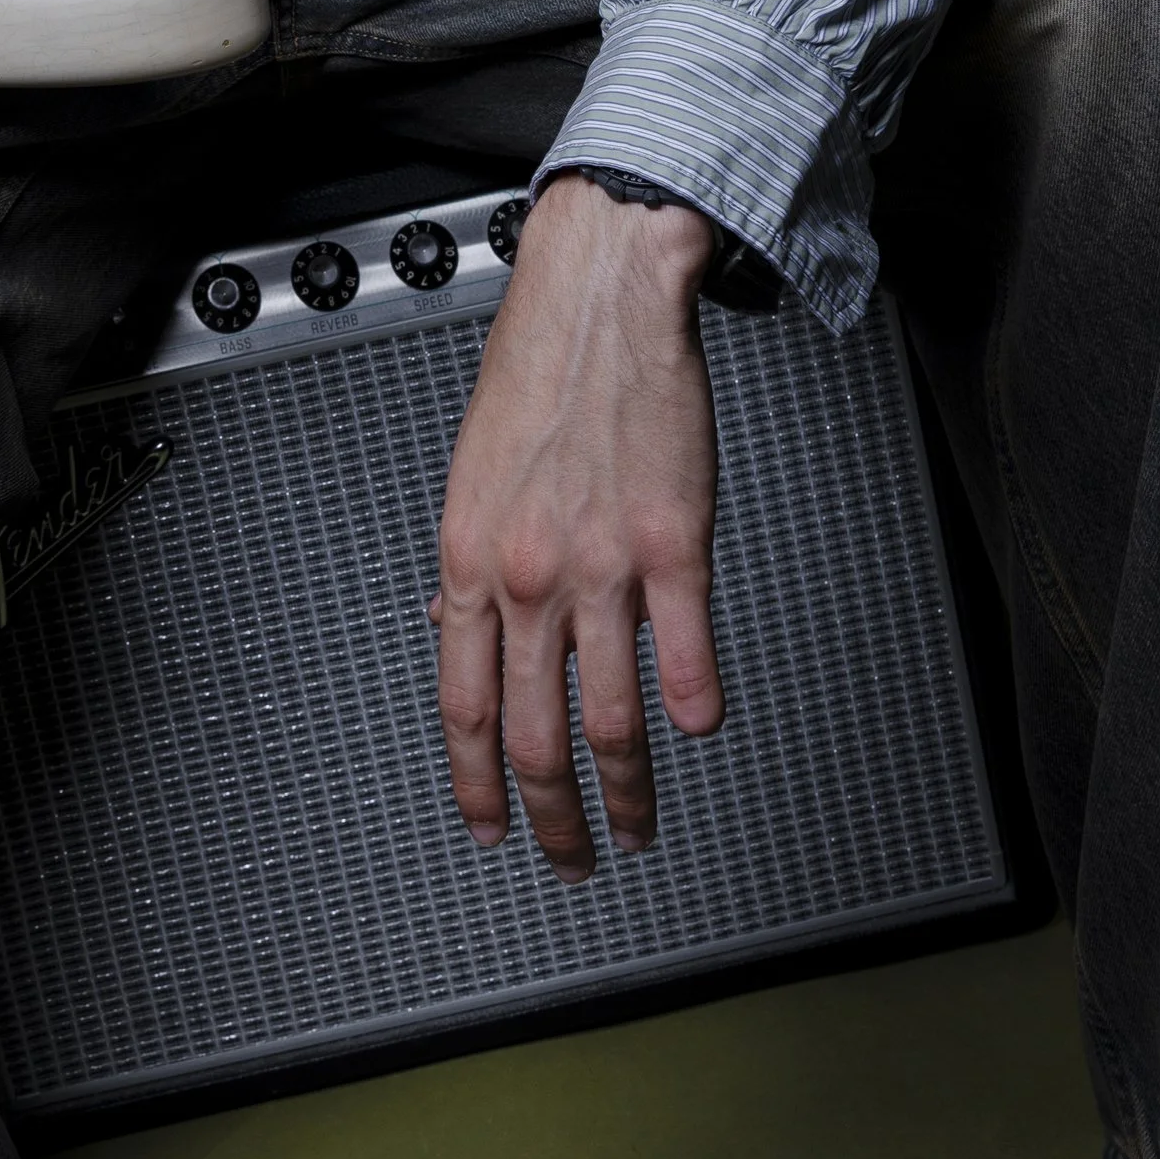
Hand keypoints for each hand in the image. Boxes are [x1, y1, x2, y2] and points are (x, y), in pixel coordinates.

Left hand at [433, 177, 724, 878]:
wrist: (600, 298)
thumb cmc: (538, 373)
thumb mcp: (473, 478)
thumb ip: (474, 566)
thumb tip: (461, 632)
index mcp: (469, 560)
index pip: (462, 707)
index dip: (475, 785)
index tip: (490, 830)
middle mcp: (528, 574)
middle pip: (533, 735)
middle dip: (549, 818)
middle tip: (570, 860)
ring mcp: (602, 565)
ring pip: (608, 717)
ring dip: (627, 791)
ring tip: (640, 826)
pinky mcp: (674, 543)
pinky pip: (686, 651)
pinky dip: (694, 705)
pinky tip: (698, 734)